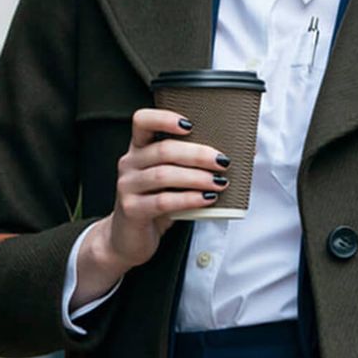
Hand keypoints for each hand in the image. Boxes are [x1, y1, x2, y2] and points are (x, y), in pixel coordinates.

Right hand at [72, 108, 229, 308]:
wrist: (127, 239)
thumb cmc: (155, 202)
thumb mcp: (169, 178)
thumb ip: (187, 163)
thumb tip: (230, 154)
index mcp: (138, 148)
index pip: (143, 121)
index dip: (165, 118)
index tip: (191, 124)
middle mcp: (129, 163)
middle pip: (164, 150)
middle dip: (197, 154)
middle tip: (222, 161)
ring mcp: (128, 186)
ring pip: (164, 175)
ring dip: (197, 177)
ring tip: (219, 181)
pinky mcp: (132, 209)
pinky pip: (163, 201)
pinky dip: (189, 198)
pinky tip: (206, 199)